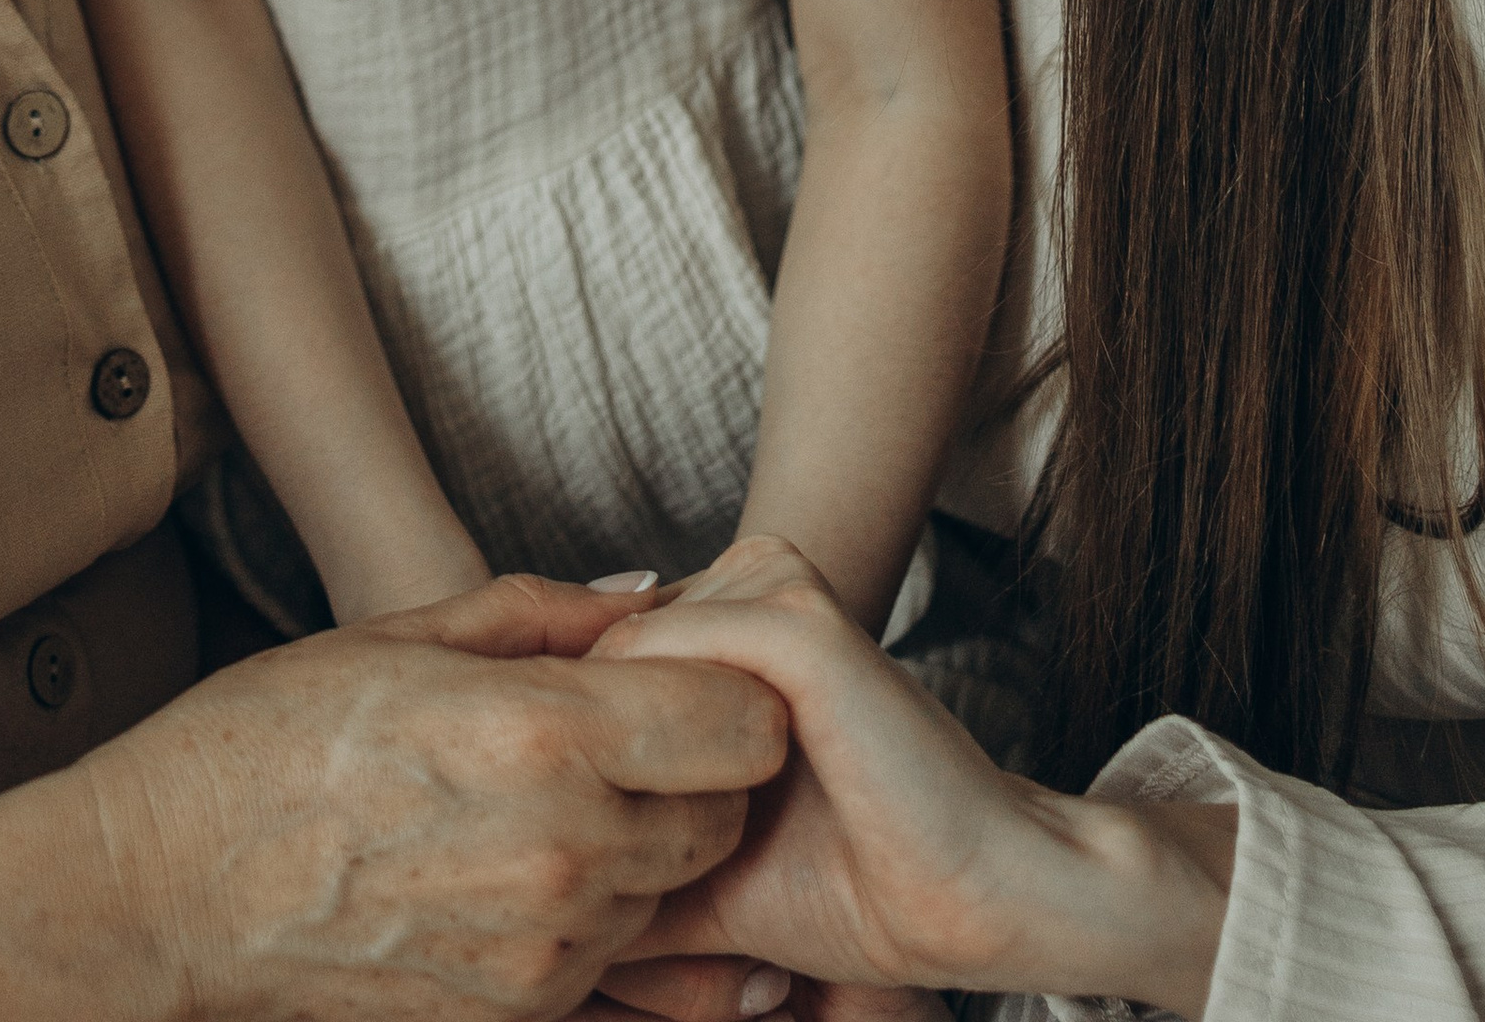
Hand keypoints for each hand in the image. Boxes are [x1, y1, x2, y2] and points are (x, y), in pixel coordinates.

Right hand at [86, 570, 787, 1020]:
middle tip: (627, 737)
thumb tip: (648, 594)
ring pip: (675, 894)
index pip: (743, 724)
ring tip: (552, 804)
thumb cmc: (264, 742)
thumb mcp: (395, 632)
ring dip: (647, 850)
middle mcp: (566, 853)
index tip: (678, 675)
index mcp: (543, 733)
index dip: (729, 692)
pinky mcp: (517, 1018)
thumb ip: (541, 613)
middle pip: (727, 815)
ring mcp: (544, 951)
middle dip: (699, 771)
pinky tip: (518, 876)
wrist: (165, 894)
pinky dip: (597, 922)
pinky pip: (615, 967)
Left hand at [588, 537, 1231, 1018]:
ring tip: (627, 842)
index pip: (593, 650)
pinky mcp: (803, 625)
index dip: (552, 742)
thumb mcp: (703, 864)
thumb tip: (509, 889)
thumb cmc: (850, 890)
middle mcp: (750, 579)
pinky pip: (668, 658)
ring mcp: (776, 591)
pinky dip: (646, 741)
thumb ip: (620, 842)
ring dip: (604, 749)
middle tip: (559, 839)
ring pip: (620, 658)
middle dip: (569, 748)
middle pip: (594, 648)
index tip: (531, 826)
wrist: (975, 907)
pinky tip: (669, 820)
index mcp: (728, 619)